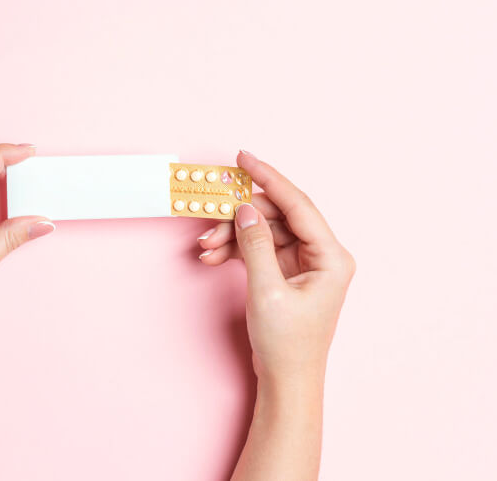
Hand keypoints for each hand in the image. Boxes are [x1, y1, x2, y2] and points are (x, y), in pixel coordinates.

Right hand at [197, 150, 354, 383]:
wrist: (286, 380)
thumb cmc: (287, 344)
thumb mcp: (266, 289)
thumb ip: (255, 243)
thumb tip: (245, 209)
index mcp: (331, 257)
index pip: (298, 205)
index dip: (269, 179)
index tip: (245, 158)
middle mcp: (322, 255)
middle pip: (277, 216)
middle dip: (240, 216)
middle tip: (210, 212)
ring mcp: (304, 263)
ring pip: (264, 230)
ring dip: (233, 235)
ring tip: (206, 245)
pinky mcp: (287, 272)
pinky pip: (259, 247)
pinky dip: (236, 249)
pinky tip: (213, 255)